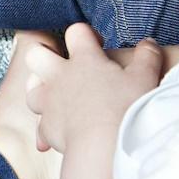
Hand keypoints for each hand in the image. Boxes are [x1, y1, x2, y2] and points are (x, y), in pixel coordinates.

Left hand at [25, 23, 162, 153]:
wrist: (104, 145)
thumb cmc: (126, 108)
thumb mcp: (144, 77)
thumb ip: (147, 56)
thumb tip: (148, 43)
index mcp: (84, 60)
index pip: (75, 32)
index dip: (85, 34)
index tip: (96, 44)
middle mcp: (60, 77)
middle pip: (36, 54)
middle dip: (44, 54)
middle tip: (60, 62)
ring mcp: (49, 102)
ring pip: (31, 88)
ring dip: (39, 90)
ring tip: (54, 95)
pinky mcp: (46, 127)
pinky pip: (39, 126)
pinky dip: (46, 129)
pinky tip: (54, 135)